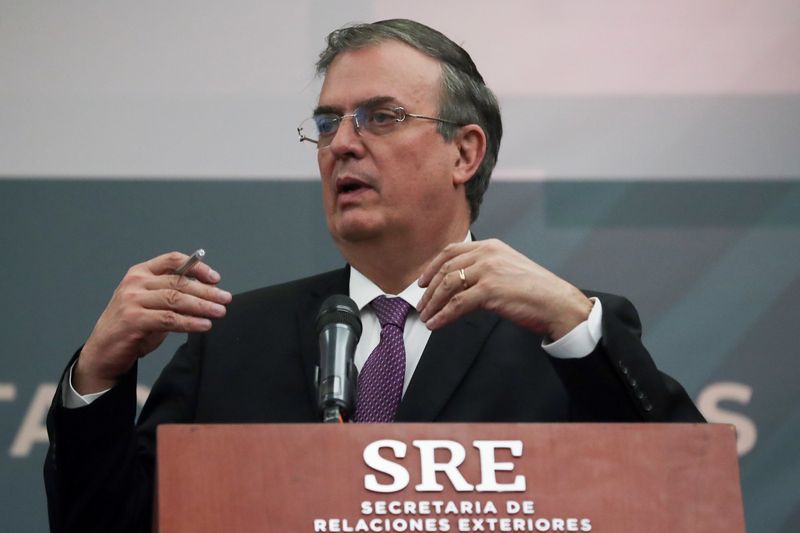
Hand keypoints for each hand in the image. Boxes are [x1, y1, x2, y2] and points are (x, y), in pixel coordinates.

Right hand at [74, 252, 231, 393]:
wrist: (103, 351)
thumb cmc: (132, 325)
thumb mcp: (153, 304)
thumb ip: (174, 294)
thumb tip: (210, 291)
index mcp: (140, 273)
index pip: (172, 260)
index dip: (197, 267)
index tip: (216, 279)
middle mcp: (135, 283)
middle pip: (178, 281)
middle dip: (206, 290)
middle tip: (225, 298)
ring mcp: (132, 300)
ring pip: (175, 299)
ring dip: (202, 306)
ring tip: (219, 312)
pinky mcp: (133, 319)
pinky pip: (169, 319)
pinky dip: (190, 322)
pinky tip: (204, 325)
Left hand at [417, 239, 591, 338]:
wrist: (557, 303)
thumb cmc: (536, 291)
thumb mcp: (507, 269)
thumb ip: (484, 270)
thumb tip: (458, 285)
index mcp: (491, 246)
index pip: (451, 252)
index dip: (432, 268)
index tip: (422, 282)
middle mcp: (487, 254)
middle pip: (445, 269)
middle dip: (429, 290)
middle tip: (421, 305)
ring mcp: (488, 270)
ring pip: (448, 286)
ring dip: (433, 304)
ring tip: (427, 317)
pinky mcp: (490, 289)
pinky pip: (457, 304)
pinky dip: (443, 315)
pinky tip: (436, 324)